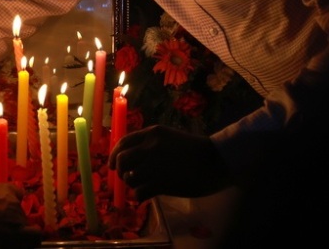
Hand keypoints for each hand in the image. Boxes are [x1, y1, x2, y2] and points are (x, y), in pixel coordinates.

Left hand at [0, 183, 42, 247]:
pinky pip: (17, 192)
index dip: (32, 238)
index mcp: (19, 235)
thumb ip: (12, 244)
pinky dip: (13, 196)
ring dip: (11, 211)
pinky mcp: (7, 188)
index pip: (37, 235)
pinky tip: (3, 199)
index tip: (25, 238)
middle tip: (1, 226)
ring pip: (18, 208)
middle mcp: (20, 217)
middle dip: (16, 225)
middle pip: (24, 221)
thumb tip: (19, 241)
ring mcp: (14, 202)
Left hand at [108, 125, 231, 200]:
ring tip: (141, 186)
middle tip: (126, 177)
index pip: (122, 142)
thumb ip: (150, 144)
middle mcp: (150, 147)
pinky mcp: (162, 183)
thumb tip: (131, 157)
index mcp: (152, 133)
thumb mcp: (169, 138)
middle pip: (121, 160)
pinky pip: (140, 192)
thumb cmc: (195, 150)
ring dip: (131, 184)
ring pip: (129, 177)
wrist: (216, 160)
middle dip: (120, 171)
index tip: (112, 165)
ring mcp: (155, 165)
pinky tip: (146, 195)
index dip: (113, 155)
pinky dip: (139, 196)